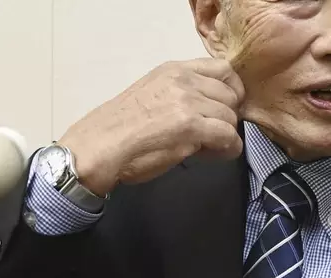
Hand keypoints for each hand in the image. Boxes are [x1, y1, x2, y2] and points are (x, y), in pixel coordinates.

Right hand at [58, 58, 244, 195]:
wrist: (98, 146)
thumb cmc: (121, 128)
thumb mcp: (154, 93)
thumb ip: (184, 93)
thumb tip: (213, 108)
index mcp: (174, 69)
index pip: (224, 69)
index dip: (232, 92)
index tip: (224, 109)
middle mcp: (183, 80)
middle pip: (232, 96)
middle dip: (227, 118)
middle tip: (211, 134)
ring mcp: (188, 101)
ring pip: (232, 119)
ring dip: (224, 136)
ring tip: (204, 147)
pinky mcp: (191, 126)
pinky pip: (228, 137)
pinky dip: (225, 150)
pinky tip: (208, 155)